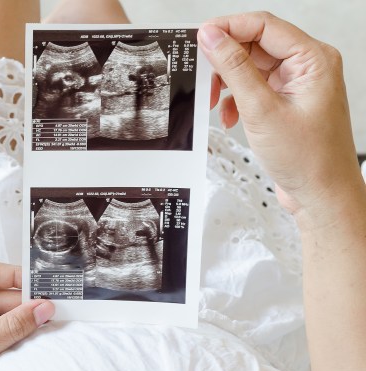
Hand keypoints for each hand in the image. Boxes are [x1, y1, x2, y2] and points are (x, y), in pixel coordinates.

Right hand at [198, 12, 364, 230]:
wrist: (321, 195)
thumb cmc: (308, 159)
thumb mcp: (261, 110)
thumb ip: (234, 69)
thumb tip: (212, 37)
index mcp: (313, 59)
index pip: (263, 25)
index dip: (228, 28)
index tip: (199, 38)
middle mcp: (307, 66)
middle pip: (254, 44)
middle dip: (224, 61)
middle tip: (201, 75)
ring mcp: (297, 83)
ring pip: (250, 67)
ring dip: (228, 83)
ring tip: (213, 101)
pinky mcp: (286, 100)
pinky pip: (253, 86)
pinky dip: (235, 99)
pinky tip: (229, 116)